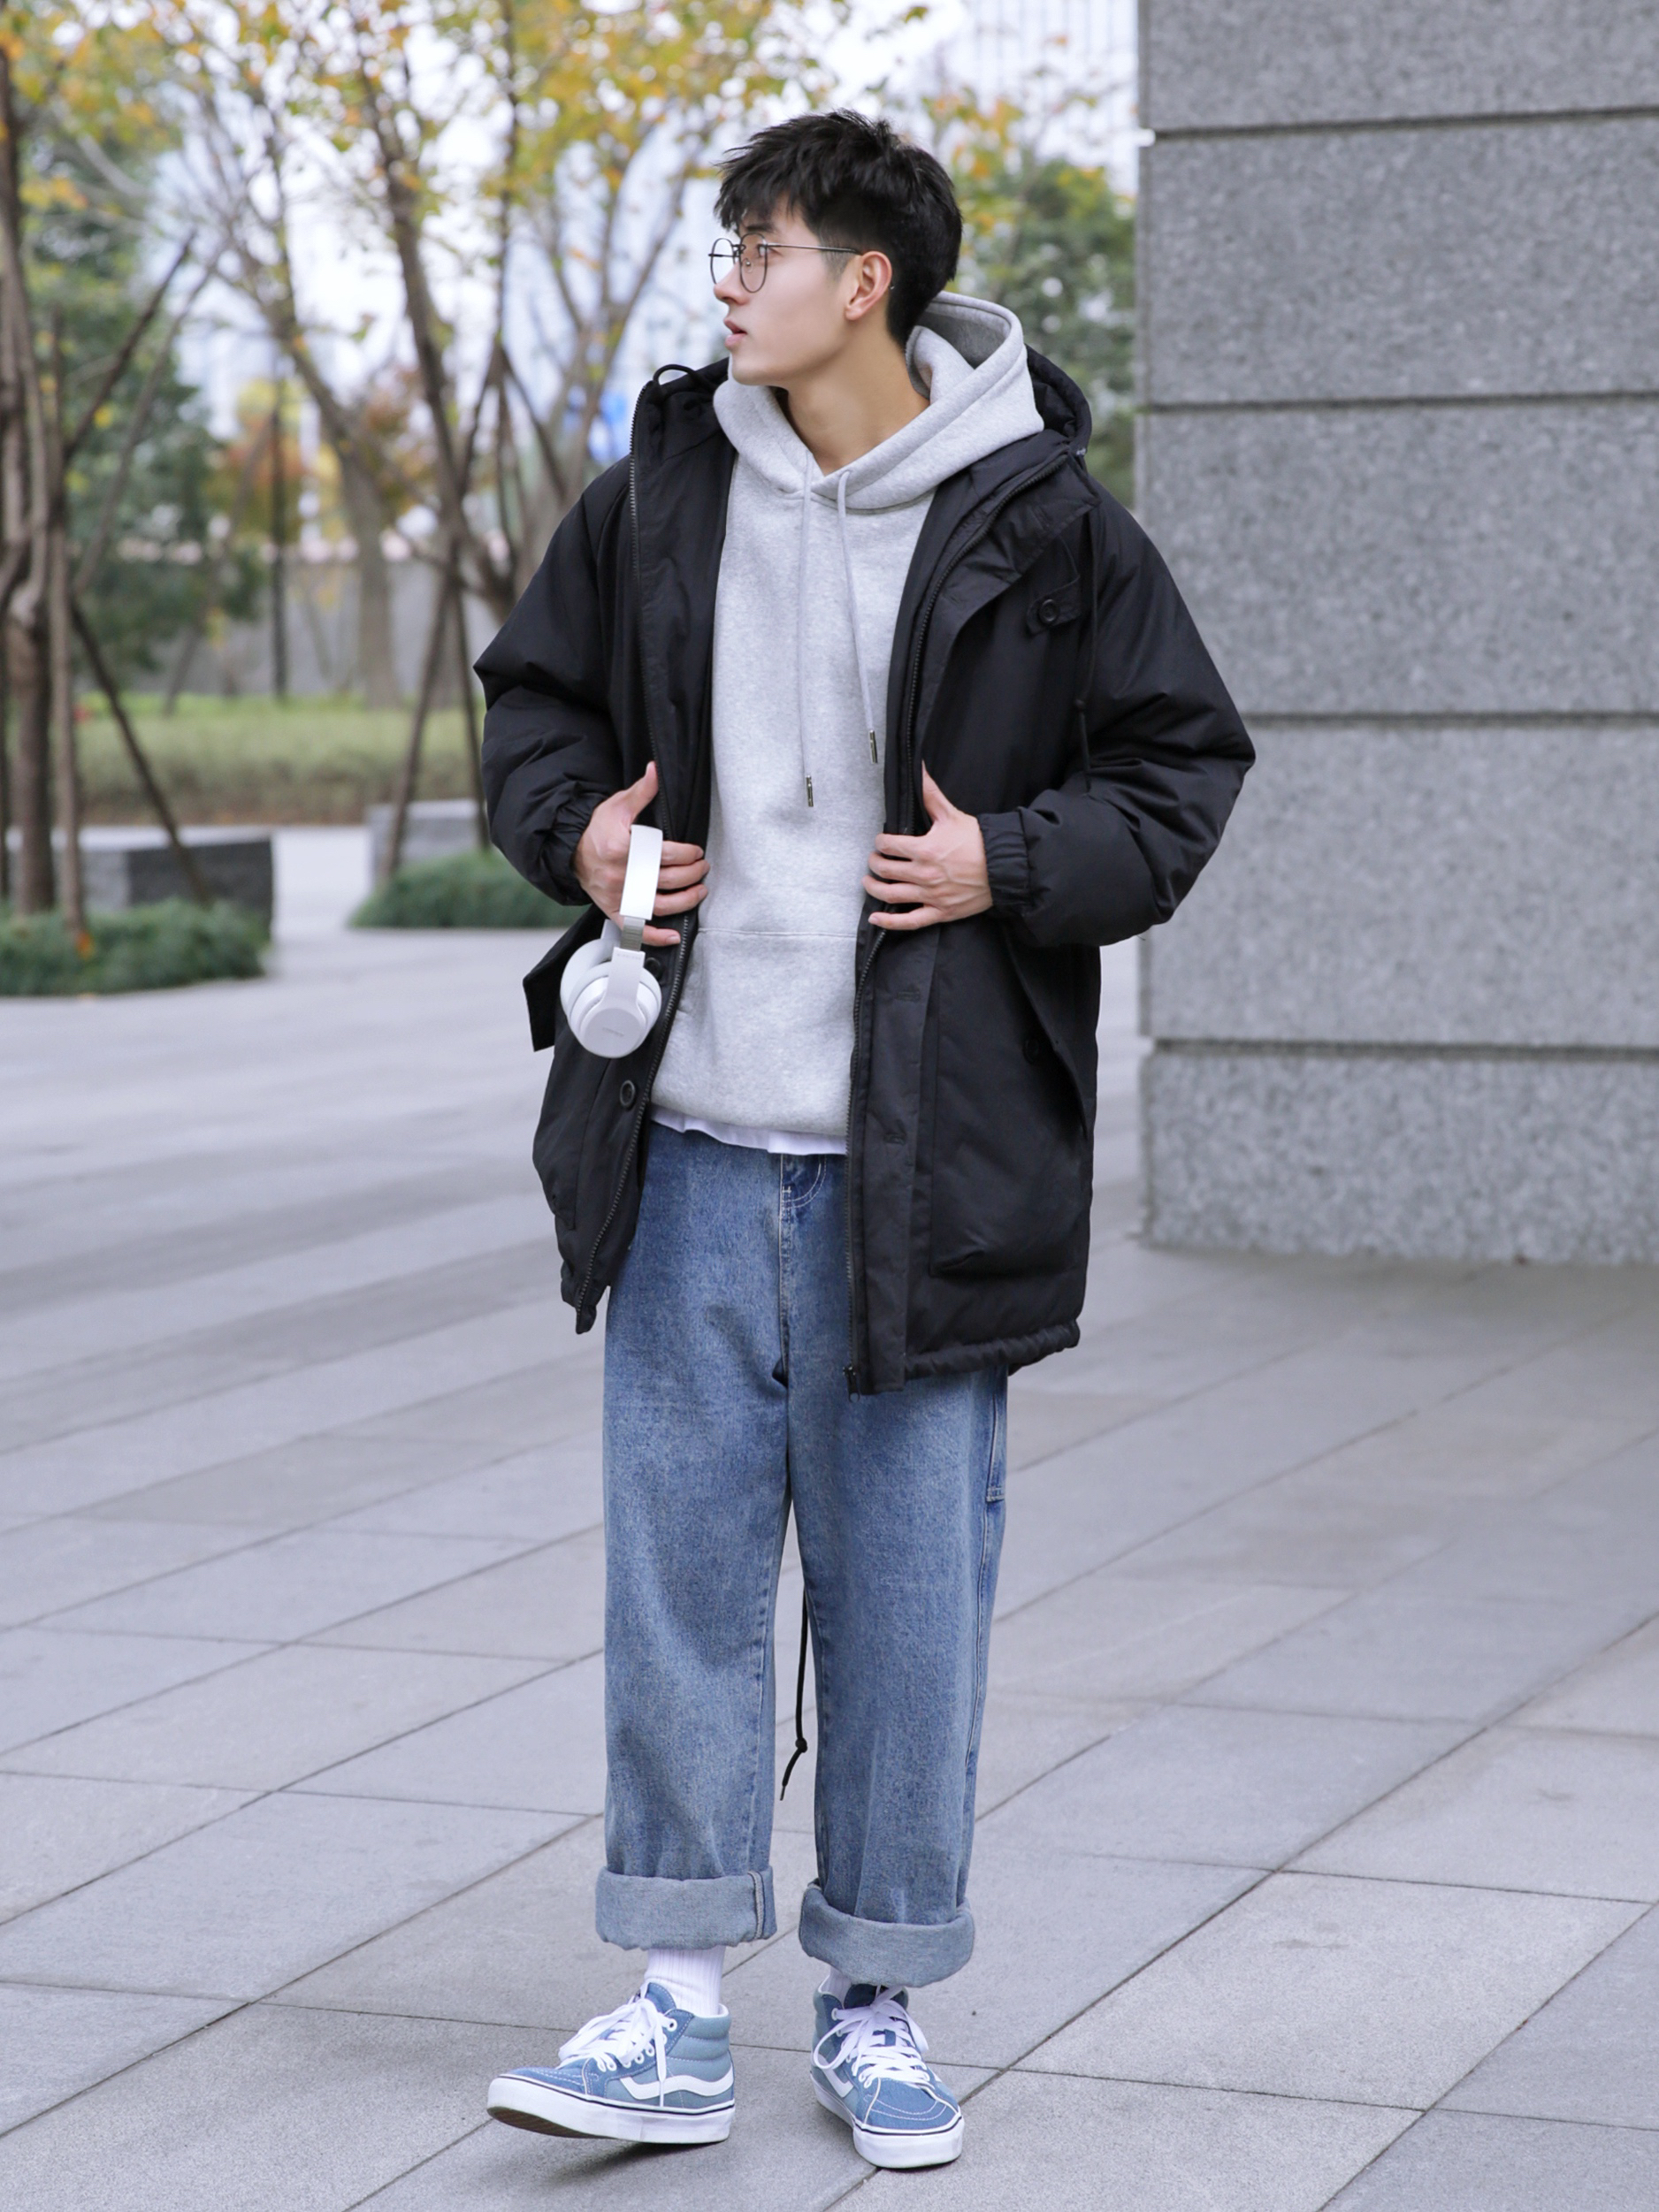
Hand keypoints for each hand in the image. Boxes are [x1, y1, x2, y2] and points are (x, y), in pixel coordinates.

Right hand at [573, 761, 707, 945]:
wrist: (572, 852)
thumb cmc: (598, 830)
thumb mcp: (618, 806)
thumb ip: (642, 792)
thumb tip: (656, 770)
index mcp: (621, 850)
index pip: (664, 855)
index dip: (686, 853)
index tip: (696, 851)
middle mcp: (620, 876)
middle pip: (667, 880)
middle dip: (692, 874)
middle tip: (703, 867)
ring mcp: (618, 897)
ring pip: (660, 906)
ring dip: (686, 901)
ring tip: (700, 891)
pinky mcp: (614, 911)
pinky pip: (636, 930)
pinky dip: (656, 936)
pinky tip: (675, 934)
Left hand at [863, 766, 991, 930]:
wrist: (1004, 866)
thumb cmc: (979, 841)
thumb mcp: (952, 814)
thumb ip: (930, 794)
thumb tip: (919, 770)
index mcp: (924, 849)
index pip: (888, 846)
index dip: (880, 842)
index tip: (881, 842)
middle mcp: (923, 874)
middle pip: (885, 870)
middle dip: (874, 863)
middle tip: (874, 860)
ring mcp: (930, 896)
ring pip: (891, 895)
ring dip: (874, 888)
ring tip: (870, 882)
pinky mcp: (940, 912)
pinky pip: (909, 921)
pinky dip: (889, 922)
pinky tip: (877, 917)